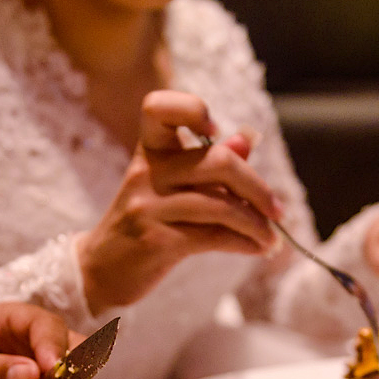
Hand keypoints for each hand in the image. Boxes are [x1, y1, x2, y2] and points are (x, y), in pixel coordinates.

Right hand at [77, 90, 281, 313]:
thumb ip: (208, 163)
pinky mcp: (157, 241)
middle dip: (257, 188)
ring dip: (257, 224)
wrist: (100, 270)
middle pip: (217, 161)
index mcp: (149, 152)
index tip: (215, 131)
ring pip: (221, 205)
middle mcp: (146, 173)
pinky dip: (244, 242)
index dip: (190, 108)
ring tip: (270, 239)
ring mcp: (148, 207)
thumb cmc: (143, 224)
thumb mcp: (169, 187)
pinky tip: (256, 249)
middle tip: (277, 210)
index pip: (158, 107)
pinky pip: (214, 236)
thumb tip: (248, 138)